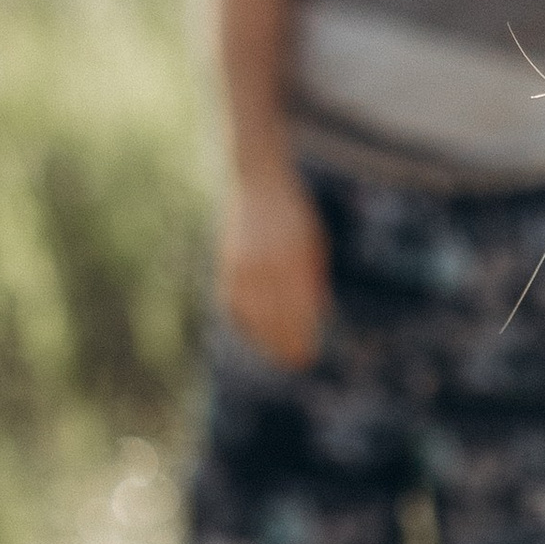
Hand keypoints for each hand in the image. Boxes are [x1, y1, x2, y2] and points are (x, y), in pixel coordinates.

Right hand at [220, 172, 329, 367]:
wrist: (257, 181)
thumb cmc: (293, 215)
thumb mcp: (313, 243)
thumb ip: (313, 278)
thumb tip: (317, 315)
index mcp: (293, 260)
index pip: (297, 311)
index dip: (301, 337)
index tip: (306, 357)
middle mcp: (267, 265)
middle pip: (274, 318)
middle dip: (284, 344)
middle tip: (294, 362)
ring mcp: (243, 264)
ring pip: (251, 314)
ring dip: (263, 337)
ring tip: (276, 353)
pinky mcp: (227, 263)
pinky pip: (232, 301)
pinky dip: (242, 319)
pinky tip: (252, 331)